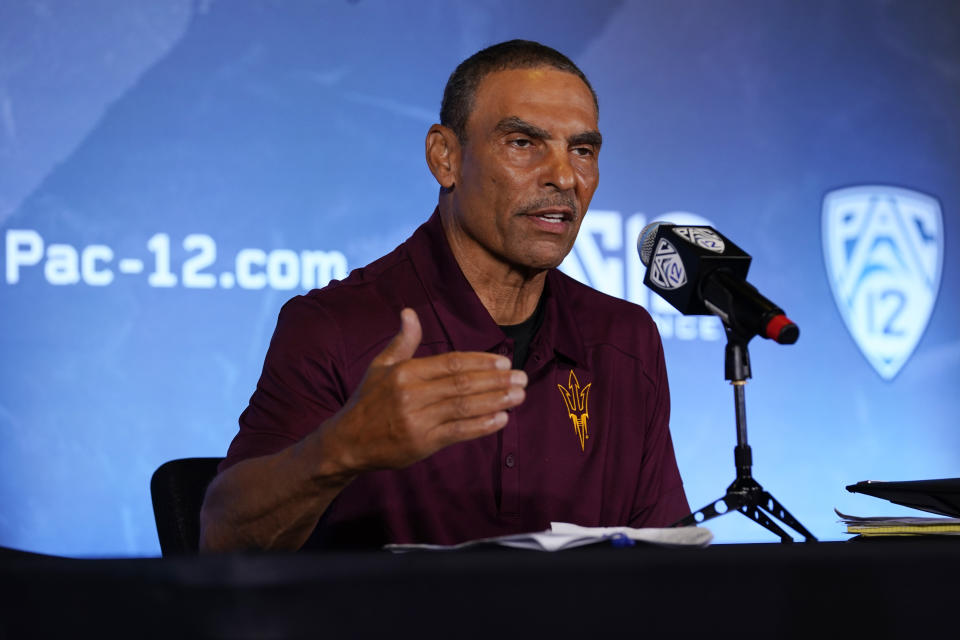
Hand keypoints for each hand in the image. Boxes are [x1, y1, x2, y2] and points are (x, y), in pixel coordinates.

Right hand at [321, 308, 526, 473]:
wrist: (347, 442)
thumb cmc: (368, 401)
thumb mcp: (380, 366)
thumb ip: (403, 342)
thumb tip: (409, 312)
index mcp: (405, 372)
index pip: (451, 363)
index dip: (481, 362)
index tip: (504, 362)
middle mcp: (412, 395)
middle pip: (463, 384)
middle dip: (496, 381)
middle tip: (522, 378)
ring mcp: (417, 420)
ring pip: (465, 407)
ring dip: (496, 401)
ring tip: (519, 395)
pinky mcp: (422, 444)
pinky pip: (459, 432)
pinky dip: (482, 425)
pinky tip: (502, 418)